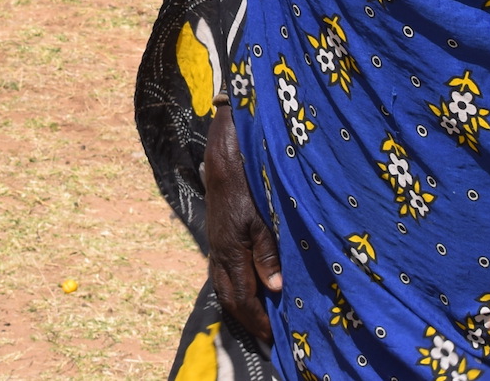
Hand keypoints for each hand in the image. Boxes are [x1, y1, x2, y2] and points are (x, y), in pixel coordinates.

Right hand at [203, 105, 280, 343]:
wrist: (227, 153)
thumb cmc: (249, 182)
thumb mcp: (263, 217)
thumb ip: (267, 254)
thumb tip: (274, 289)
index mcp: (231, 251)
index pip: (242, 297)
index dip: (257, 319)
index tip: (273, 336)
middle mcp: (219, 252)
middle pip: (228, 296)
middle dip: (247, 318)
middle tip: (266, 335)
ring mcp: (215, 243)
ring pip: (222, 284)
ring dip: (239, 303)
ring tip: (257, 317)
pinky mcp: (217, 234)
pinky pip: (221, 271)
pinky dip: (234, 286)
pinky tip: (248, 286)